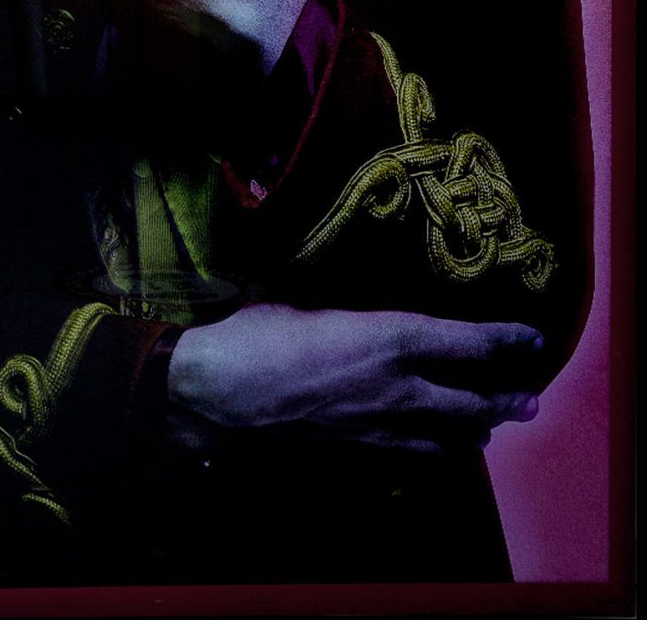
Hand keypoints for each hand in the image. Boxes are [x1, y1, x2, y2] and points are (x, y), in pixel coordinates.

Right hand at [168, 305, 542, 454]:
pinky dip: (426, 456)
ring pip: (445, 439)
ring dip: (471, 435)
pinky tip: (427, 454)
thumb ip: (342, 311)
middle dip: (505, 402)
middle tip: (529, 402)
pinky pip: (406, 458)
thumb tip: (341, 296)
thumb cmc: (260, 332)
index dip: (504, 341)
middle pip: (470, 402)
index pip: (466, 343)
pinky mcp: (356, 453)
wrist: (222, 392)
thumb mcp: (309, 304)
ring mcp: (379, 427)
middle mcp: (396, 387)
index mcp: (389, 338)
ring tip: (484, 432)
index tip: (532, 339)